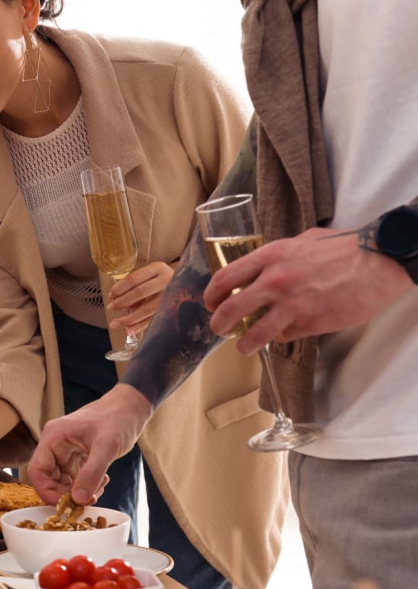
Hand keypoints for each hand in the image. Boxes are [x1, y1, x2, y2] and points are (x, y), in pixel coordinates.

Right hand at [26, 384, 149, 504]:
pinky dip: (86, 486)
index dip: (46, 491)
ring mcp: (65, 452)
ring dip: (78, 491)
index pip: (37, 470)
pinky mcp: (76, 458)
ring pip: (62, 482)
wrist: (130, 408)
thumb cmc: (117, 419)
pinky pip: (74, 479)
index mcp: (53, 437)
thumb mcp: (106, 447)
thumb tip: (78, 500)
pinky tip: (102, 481)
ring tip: (100, 485)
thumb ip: (91, 474)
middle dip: (66, 494)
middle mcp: (55, 445)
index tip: (65, 506)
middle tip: (88, 499)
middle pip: (47, 479)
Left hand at [107, 261, 173, 334]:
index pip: (134, 278)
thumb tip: (118, 300)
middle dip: (122, 302)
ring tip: (115, 323)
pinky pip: (154, 320)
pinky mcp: (174, 310)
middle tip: (111, 308)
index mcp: (158, 268)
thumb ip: (136, 285)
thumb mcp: (151, 275)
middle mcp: (166, 281)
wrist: (191, 284)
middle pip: (140, 292)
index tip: (110, 296)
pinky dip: (140, 326)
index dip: (119, 288)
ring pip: (147, 309)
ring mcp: (172, 296)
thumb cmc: (163, 280)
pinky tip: (130, 331)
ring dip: (129, 318)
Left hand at [204, 227, 412, 355]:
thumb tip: (261, 268)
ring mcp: (293, 305)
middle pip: (231, 309)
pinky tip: (282, 334)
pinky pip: (285, 336)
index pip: (225, 278)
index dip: (211, 294)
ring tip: (243, 347)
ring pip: (255, 333)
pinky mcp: (311, 323)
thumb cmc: (342, 247)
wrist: (378, 261)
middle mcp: (276, 281)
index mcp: (270, 256)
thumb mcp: (301, 241)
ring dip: (244, 343)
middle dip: (218, 323)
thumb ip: (277, 256)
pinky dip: (280, 337)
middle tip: (218, 329)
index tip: (210, 302)